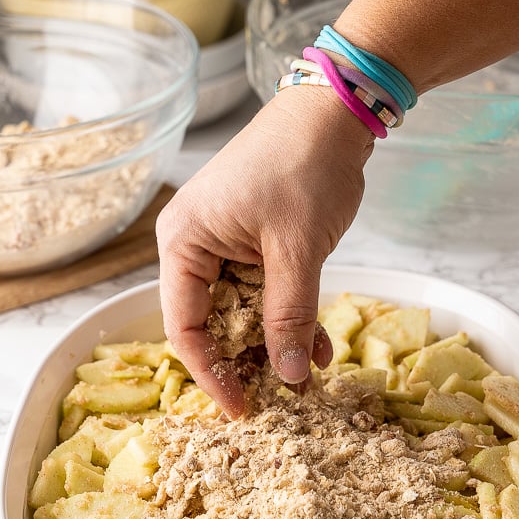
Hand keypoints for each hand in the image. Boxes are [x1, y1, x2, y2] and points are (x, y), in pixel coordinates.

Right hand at [156, 85, 374, 416]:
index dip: (212, 372)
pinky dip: (291, 319)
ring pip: (243, 314)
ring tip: (308, 375)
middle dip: (248, 362)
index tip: (242, 408)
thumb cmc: (304, 166)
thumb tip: (290, 377)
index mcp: (184, 244)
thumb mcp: (297, 250)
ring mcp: (225, 245)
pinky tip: (320, 346)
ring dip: (277, 343)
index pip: (184, 326)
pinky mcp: (254, 245)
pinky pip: (266, 295)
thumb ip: (290, 316)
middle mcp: (195, 248)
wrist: (334, 110)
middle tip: (280, 397)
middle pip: (211, 324)